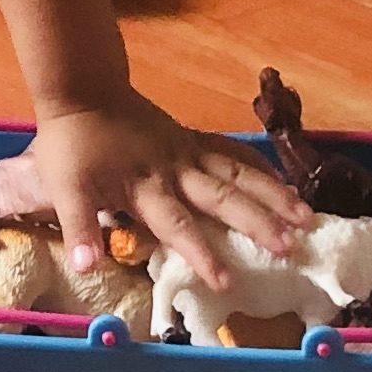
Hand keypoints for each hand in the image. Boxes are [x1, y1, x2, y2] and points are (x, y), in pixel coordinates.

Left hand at [18, 90, 306, 287]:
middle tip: (291, 247)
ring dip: (273, 194)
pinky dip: (259, 167)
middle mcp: (176, 170)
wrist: (83, 90)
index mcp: (147, 186)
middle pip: (223, 198)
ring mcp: (189, 151)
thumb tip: (85, 268)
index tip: (227, 281)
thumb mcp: (63, 186)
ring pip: (239, 173)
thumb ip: (79, 227)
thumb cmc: (73, 144)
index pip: (178, 225)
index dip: (201, 253)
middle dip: (258, 222)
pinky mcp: (193, 139)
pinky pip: (232, 153)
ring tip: (307, 216)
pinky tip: (284, 183)